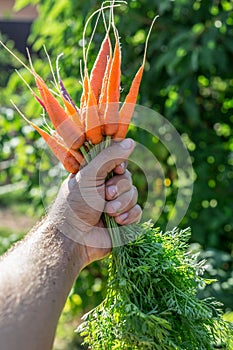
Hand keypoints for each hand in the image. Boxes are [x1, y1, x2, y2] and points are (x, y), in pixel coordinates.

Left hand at [46, 138, 141, 266]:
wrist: (75, 239)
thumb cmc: (76, 205)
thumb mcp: (89, 175)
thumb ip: (109, 157)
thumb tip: (131, 141)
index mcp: (95, 174)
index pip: (116, 161)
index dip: (120, 165)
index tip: (117, 170)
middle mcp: (106, 187)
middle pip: (128, 178)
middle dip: (119, 188)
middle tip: (105, 195)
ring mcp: (116, 203)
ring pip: (134, 194)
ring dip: (122, 203)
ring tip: (107, 212)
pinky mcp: (124, 219)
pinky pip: (138, 211)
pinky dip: (130, 215)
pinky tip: (118, 221)